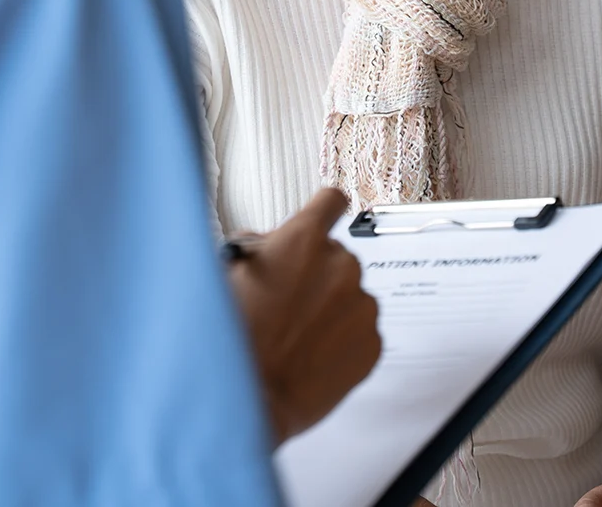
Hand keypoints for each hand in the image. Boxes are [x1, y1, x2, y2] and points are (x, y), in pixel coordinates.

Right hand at [226, 187, 381, 442]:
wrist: (250, 400)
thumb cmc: (232, 339)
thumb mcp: (228, 273)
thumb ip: (258, 248)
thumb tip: (268, 246)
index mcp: (304, 240)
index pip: (331, 201)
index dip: (323, 212)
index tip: (322, 220)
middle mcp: (340, 265)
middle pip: (336, 256)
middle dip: (316, 274)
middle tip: (288, 303)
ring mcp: (361, 306)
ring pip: (350, 296)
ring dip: (331, 308)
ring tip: (297, 337)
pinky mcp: (373, 344)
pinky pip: (360, 331)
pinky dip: (342, 340)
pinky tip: (311, 355)